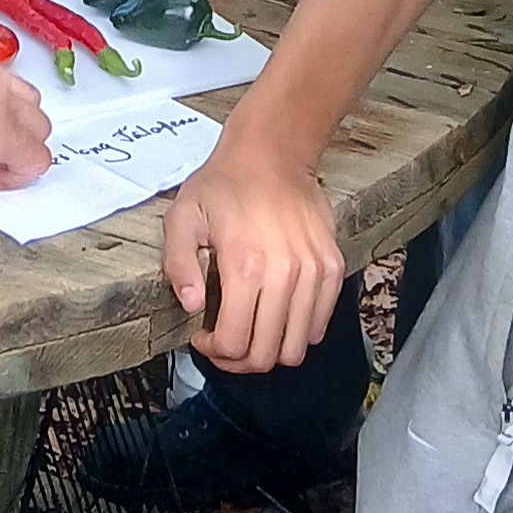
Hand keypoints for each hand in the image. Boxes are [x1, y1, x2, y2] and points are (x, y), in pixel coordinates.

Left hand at [160, 128, 346, 374]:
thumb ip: (178, 264)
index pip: (235, 344)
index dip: (214, 352)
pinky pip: (319, 324)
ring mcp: (315, 272)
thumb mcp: (183, 216)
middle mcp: (286, 274)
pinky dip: (297, 332)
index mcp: (246, 266)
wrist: (273, 152)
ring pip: (297, 347)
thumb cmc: (224, 184)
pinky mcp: (333, 267)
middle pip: (267, 354)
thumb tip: (191, 306)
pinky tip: (276, 315)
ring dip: (270, 351)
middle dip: (239, 360)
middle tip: (224, 344)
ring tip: (251, 332)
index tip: (203, 337)